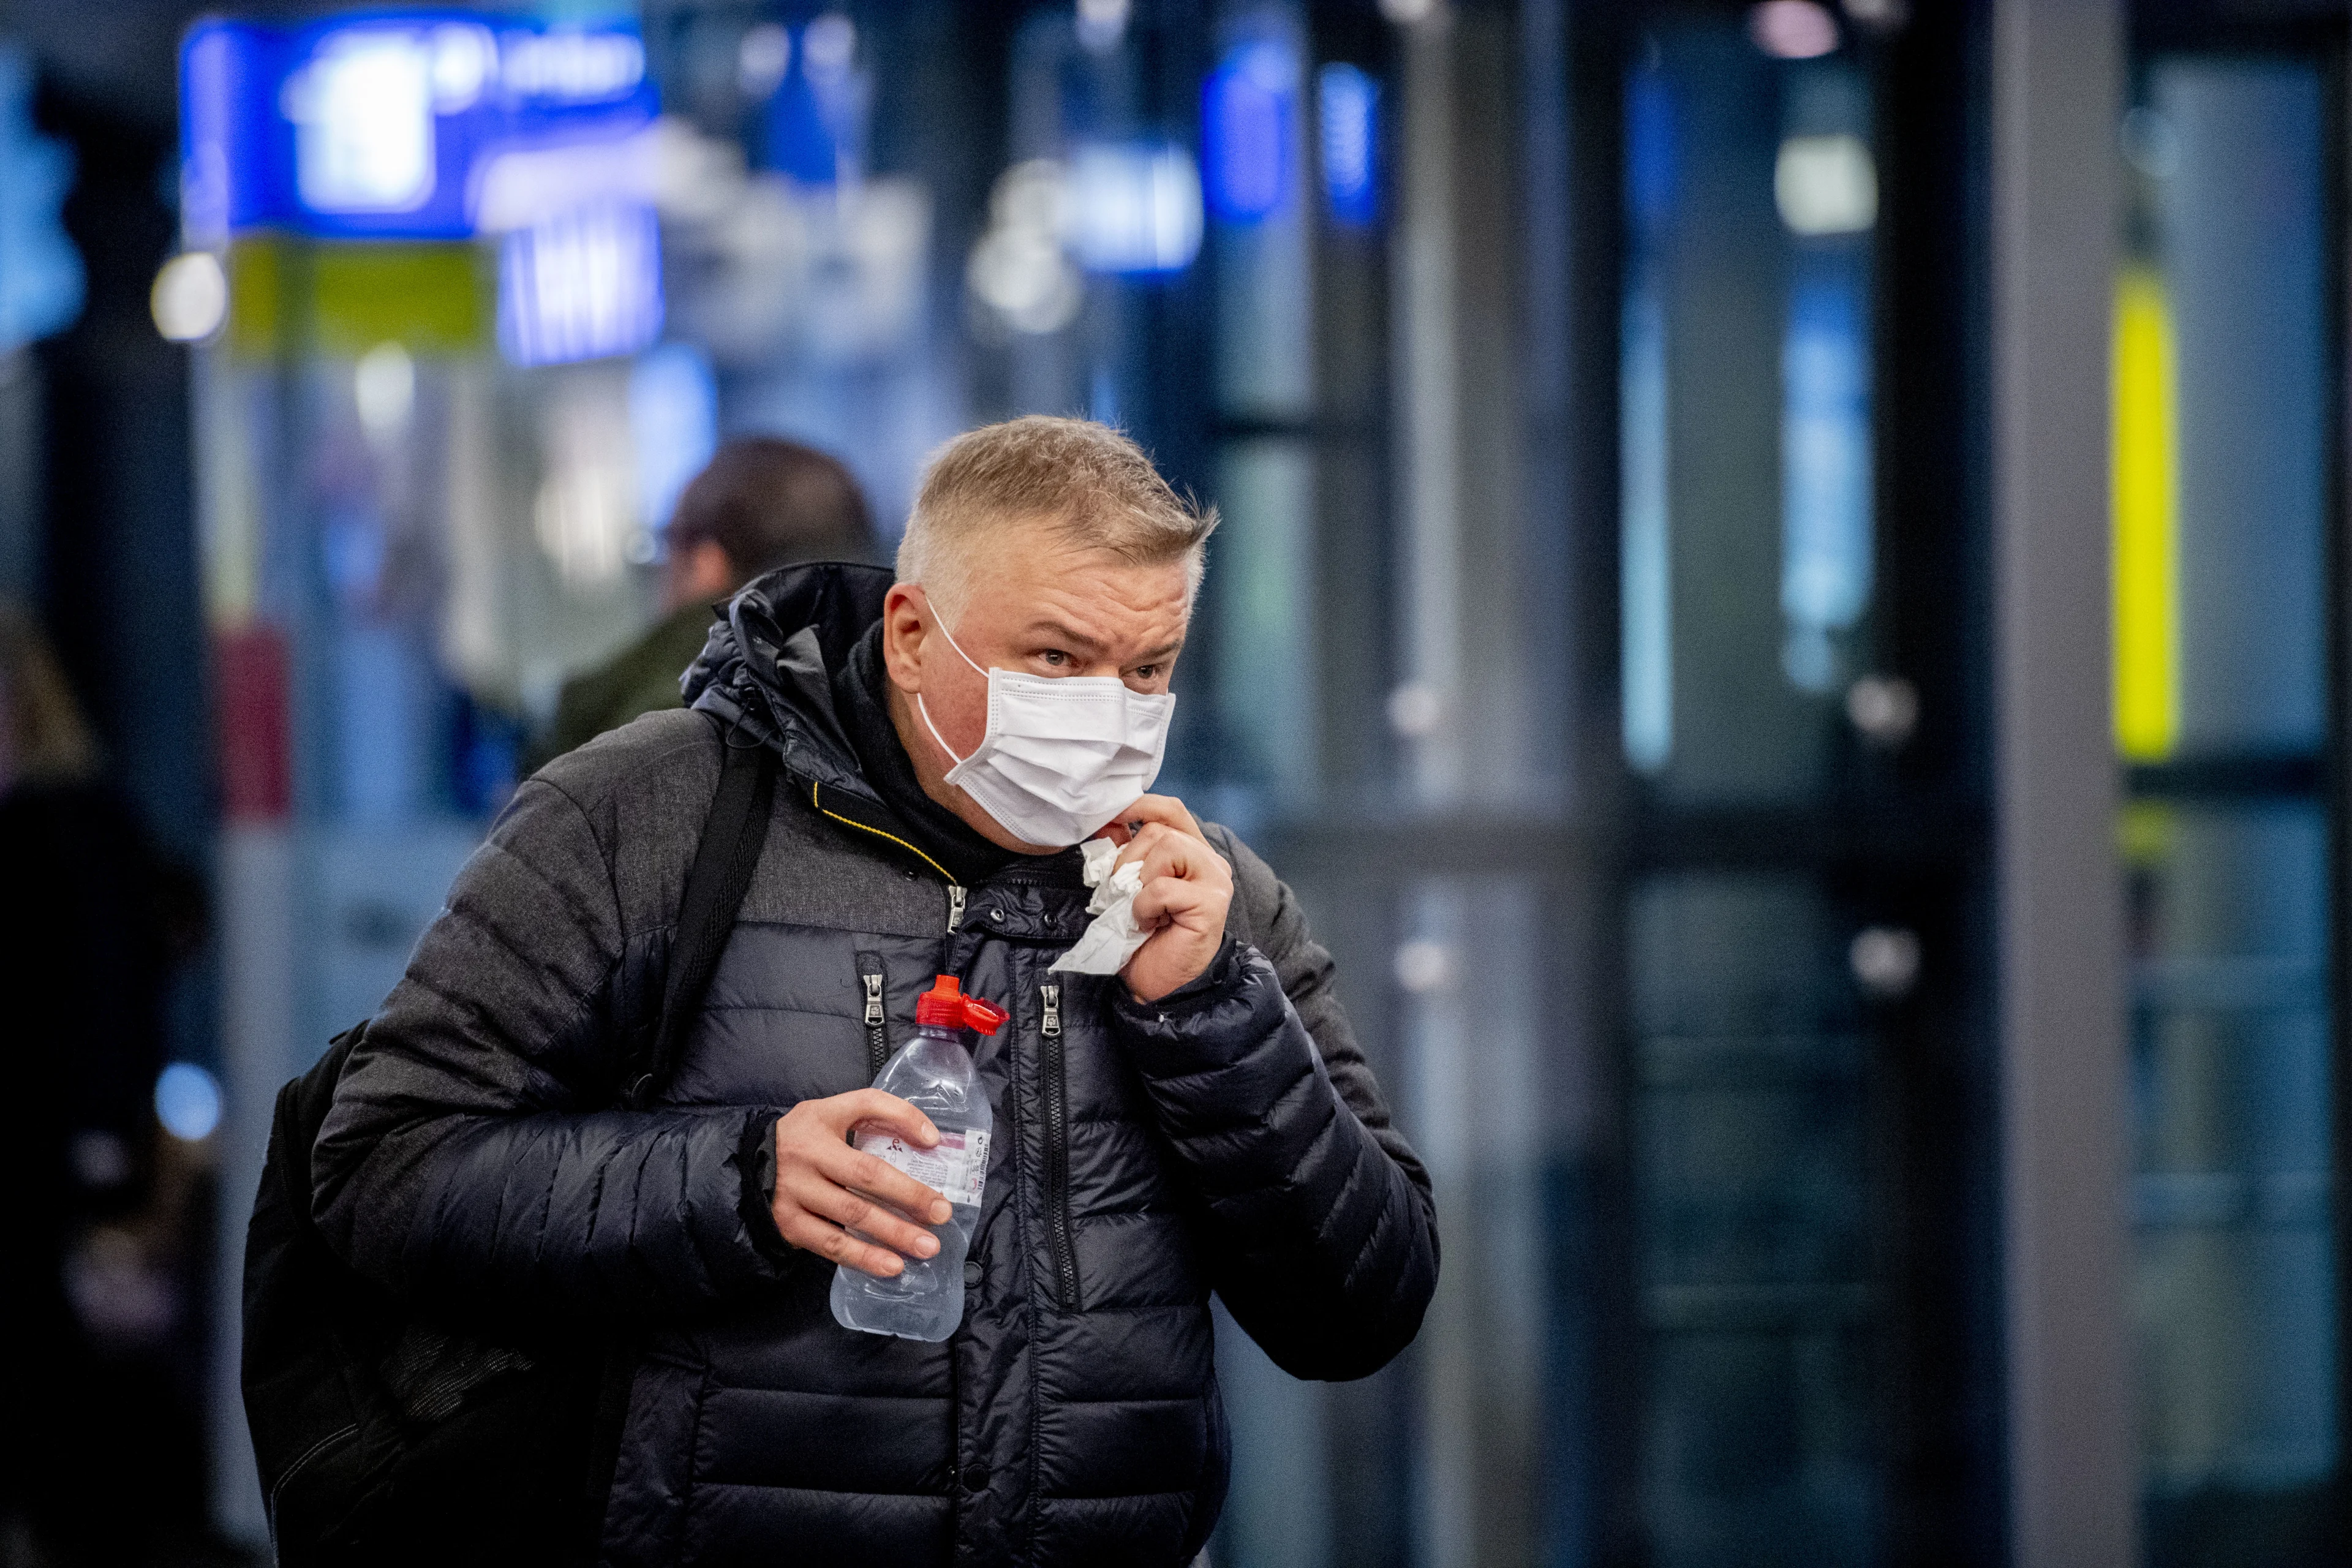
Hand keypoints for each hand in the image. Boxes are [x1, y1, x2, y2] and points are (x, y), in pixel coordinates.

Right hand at [769, 1090, 953, 1276]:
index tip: (934, 1143)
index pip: (867, 1108)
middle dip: (909, 1195)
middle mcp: (806, 1156)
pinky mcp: (789, 1224)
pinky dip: (863, 1257)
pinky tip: (891, 1266)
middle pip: (865, 1175)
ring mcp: (794, 1193)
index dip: (903, 1120)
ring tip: (926, 1247)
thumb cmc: (805, 1138)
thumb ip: (880, 1113)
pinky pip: (831, 1245)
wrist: (746, 1166)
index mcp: (820, 1120)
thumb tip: (930, 1137)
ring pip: (850, 1215)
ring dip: (892, 1233)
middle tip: (941, 1214)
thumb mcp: (834, 1112)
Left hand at [1099, 794, 1232, 1003]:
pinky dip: (1144, 906)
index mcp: (1191, 852)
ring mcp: (1215, 879)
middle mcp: (1209, 861)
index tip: (1110, 816)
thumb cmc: (1145, 938)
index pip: (1170, 810)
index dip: (1140, 805)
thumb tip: (1109, 822)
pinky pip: (1163, 886)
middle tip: (1123, 893)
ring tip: (1140, 909)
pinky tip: (1150, 924)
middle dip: (1127, 858)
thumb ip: (1127, 853)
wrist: (1160, 985)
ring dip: (1138, 881)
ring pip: (1166, 847)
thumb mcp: (1129, 887)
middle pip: (1160, 829)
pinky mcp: (1212, 902)